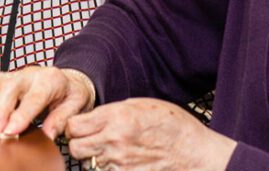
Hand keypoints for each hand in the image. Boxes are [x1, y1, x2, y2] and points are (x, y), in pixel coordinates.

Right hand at [0, 66, 95, 138]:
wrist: (67, 81)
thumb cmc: (70, 95)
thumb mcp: (77, 106)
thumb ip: (62, 119)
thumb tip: (48, 134)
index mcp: (51, 80)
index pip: (33, 97)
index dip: (20, 116)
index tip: (10, 132)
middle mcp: (30, 74)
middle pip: (8, 87)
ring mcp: (14, 73)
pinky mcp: (2, 75)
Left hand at [65, 98, 235, 170]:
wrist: (195, 153)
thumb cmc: (173, 124)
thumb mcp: (142, 105)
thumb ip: (113, 111)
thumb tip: (92, 118)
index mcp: (117, 117)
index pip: (74, 125)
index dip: (74, 126)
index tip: (80, 125)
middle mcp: (115, 141)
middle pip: (75, 148)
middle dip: (78, 143)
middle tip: (89, 139)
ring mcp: (120, 163)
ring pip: (88, 163)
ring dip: (93, 157)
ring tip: (109, 150)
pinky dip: (107, 168)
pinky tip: (120, 161)